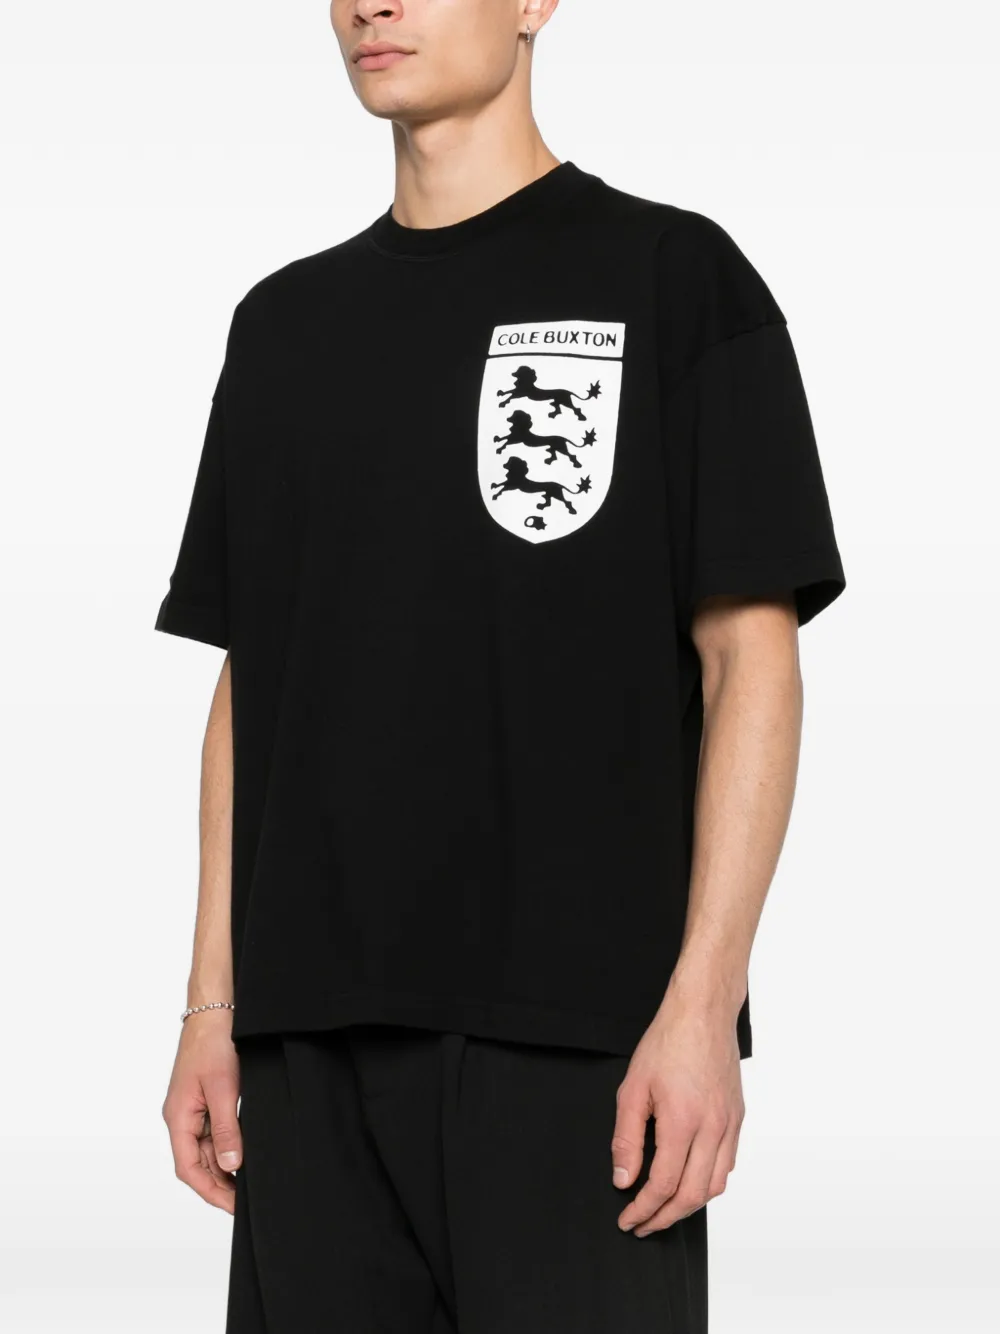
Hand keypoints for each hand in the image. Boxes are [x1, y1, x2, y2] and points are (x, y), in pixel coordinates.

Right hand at [162, 1008, 241, 1212]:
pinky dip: (226, 1146)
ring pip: (205, 1149)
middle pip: (196, 1163)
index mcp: (178, 1117)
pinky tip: (243, 1152)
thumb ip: (225, 1129)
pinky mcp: (205, 1098)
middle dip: (220, 1183)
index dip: (210, 1191)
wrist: (215, 1009)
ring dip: (224, 1166)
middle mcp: (181, 1116)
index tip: (234, 1206)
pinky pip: (212, 1131)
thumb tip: (230, 1165)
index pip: (189, 1169)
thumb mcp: (224, 1089)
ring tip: (248, 1182)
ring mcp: (192, 1108)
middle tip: (246, 1200)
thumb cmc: (214, 1044)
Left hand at [611, 983, 743, 1236]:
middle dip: (665, 1218)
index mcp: (683, 1121)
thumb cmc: (667, 1043)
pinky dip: (708, 1182)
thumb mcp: (633, 1088)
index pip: (663, 1185)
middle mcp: (712, 1128)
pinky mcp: (738, 1117)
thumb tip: (623, 1179)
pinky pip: (727, 1164)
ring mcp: (729, 1124)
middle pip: (692, 1195)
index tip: (628, 1220)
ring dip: (689, 1205)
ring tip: (664, 1209)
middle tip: (643, 1225)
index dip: (643, 1209)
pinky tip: (690, 1180)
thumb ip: (627, 1138)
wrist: (702, 1013)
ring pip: (715, 1185)